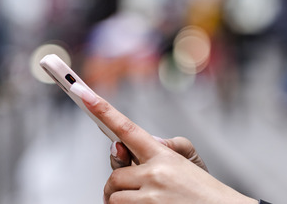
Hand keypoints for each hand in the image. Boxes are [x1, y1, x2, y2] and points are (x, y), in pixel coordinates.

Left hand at [77, 88, 255, 203]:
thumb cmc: (204, 192)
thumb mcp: (190, 161)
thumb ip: (164, 147)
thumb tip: (131, 144)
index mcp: (164, 155)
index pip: (127, 128)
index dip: (102, 110)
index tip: (82, 93)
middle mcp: (155, 173)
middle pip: (115, 174)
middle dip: (119, 183)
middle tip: (133, 188)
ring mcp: (150, 197)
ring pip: (114, 197)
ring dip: (122, 201)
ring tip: (145, 202)